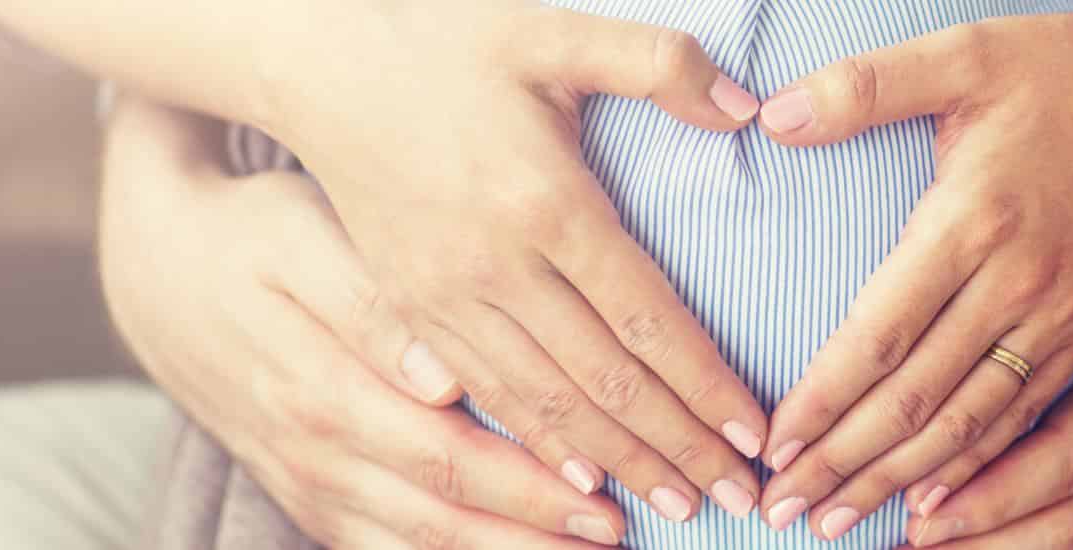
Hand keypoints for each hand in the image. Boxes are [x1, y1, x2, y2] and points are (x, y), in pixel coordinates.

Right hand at [99, 100, 627, 545]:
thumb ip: (373, 306)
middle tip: (620, 529)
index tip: (603, 487)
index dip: (528, 481)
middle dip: (537, 531)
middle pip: (441, 514)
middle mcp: (314, 453)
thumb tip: (443, 376)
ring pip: (416, 546)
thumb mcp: (301, 238)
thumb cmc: (255, 236)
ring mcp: (307, 485)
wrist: (161, 274)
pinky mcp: (307, 497)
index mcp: (323, 389)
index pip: (446, 452)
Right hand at [254, 2, 768, 518]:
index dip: (705, 383)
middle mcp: (492, 266)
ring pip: (542, 408)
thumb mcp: (551, 31)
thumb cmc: (442, 42)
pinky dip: (536, 450)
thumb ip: (656, 62)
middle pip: (602, 382)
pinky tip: (576, 486)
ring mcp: (442, 298)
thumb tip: (747, 105)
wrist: (317, 65)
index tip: (755, 434)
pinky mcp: (409, 312)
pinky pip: (482, 400)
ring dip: (615, 465)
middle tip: (738, 498)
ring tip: (675, 508)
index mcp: (542, 202)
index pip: (645, 318)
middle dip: (676, 447)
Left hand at [748, 14, 1072, 536]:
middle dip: (843, 461)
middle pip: (917, 396)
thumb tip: (772, 114)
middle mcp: (1019, 283)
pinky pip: (1025, 415)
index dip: (822, 399)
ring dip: (898, 478)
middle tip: (782, 507)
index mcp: (975, 220)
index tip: (772, 445)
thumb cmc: (1069, 69)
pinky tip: (934, 502)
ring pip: (969, 422)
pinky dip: (975, 467)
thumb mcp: (966, 52)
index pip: (880, 333)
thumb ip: (864, 85)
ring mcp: (1062, 315)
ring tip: (836, 520)